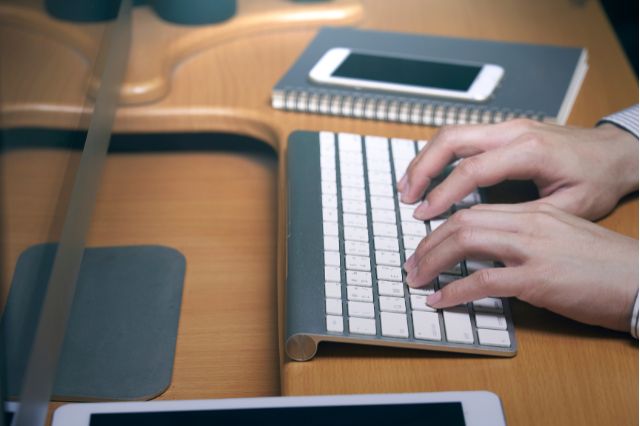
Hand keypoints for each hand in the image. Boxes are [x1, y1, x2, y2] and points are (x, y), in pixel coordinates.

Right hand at [397, 119, 638, 220]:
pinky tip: (428, 174)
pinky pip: (461, 138)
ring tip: (407, 187)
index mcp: (530, 150)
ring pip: (451, 134)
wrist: (614, 151)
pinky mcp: (503, 131)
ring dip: (425, 159)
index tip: (425, 214)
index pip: (472, 169)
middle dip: (422, 168)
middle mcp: (513, 131)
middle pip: (451, 140)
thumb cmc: (597, 178)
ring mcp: (506, 127)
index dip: (443, 193)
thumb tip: (485, 232)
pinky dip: (438, 155)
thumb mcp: (570, 206)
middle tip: (405, 197)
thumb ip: (525, 216)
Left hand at [403, 203, 637, 331]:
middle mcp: (529, 224)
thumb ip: (526, 237)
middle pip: (462, 222)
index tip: (427, 244)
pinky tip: (440, 300)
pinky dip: (454, 291)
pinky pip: (484, 281)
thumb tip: (492, 254)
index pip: (475, 212)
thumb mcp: (563, 237)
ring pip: (465, 242)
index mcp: (534, 213)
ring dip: (432, 262)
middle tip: (412, 264)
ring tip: (417, 279)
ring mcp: (533, 250)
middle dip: (429, 243)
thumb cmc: (605, 264)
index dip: (443, 228)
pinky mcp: (538, 279)